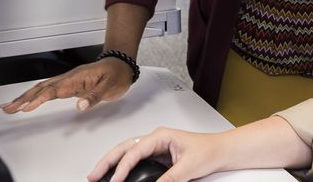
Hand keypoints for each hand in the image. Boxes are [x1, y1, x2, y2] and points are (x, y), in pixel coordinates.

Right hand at [0, 58, 134, 113]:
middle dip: (24, 98)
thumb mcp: (110, 85)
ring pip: (42, 89)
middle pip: (42, 88)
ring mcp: (68, 82)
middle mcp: (69, 78)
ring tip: (10, 106)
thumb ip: (95, 96)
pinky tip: (28, 101)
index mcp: (76, 77)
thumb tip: (80, 105)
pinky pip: (49, 91)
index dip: (39, 99)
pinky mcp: (69, 86)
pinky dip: (36, 96)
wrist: (122, 65)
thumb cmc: (116, 74)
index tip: (26, 107)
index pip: (54, 90)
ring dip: (25, 97)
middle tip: (8, 108)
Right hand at [87, 128, 225, 181]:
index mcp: (160, 136)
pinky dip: (122, 168)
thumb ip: (170, 178)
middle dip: (107, 161)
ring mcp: (154, 148)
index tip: (114, 181)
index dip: (122, 167)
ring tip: (97, 175)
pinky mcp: (155, 157)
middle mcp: (154, 139)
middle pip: (124, 148)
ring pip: (126, 153)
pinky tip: (115, 176)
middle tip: (93, 175)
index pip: (135, 151)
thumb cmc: (208, 151)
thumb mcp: (189, 167)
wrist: (220, 151)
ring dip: (111, 163)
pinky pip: (134, 161)